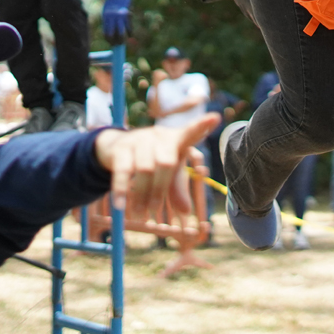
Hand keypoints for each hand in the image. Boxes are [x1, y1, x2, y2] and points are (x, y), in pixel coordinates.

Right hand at [93, 113, 219, 218]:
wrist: (117, 146)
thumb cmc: (152, 159)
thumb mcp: (167, 173)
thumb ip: (177, 190)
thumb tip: (186, 212)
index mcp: (176, 139)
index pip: (191, 132)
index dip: (202, 126)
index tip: (215, 118)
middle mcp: (159, 136)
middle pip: (167, 163)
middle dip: (160, 190)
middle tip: (155, 211)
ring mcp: (140, 140)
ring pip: (145, 169)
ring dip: (143, 195)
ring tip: (140, 215)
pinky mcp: (121, 148)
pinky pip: (123, 171)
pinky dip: (122, 190)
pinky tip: (120, 205)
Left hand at [102, 0, 132, 39]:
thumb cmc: (112, 2)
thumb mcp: (107, 12)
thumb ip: (108, 21)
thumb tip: (111, 33)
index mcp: (106, 17)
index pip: (106, 32)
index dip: (108, 39)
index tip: (110, 43)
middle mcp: (112, 17)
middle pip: (113, 34)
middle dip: (115, 41)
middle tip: (117, 45)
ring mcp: (120, 16)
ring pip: (121, 32)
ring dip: (122, 39)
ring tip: (122, 43)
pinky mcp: (128, 15)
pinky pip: (129, 27)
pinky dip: (130, 32)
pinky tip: (130, 35)